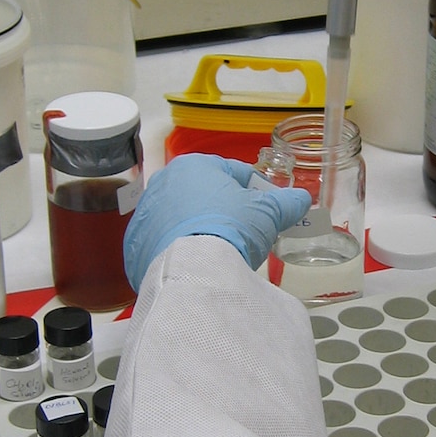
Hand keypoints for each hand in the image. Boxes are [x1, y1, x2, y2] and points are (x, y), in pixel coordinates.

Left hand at [122, 154, 311, 289]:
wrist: (193, 271)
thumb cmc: (231, 228)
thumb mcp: (268, 214)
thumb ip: (287, 202)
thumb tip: (301, 199)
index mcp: (194, 165)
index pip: (234, 172)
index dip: (255, 190)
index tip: (266, 210)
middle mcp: (163, 183)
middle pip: (204, 195)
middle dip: (224, 211)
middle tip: (244, 234)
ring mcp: (145, 215)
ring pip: (181, 219)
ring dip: (199, 230)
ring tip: (219, 253)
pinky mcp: (134, 246)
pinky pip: (162, 245)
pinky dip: (177, 253)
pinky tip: (195, 266)